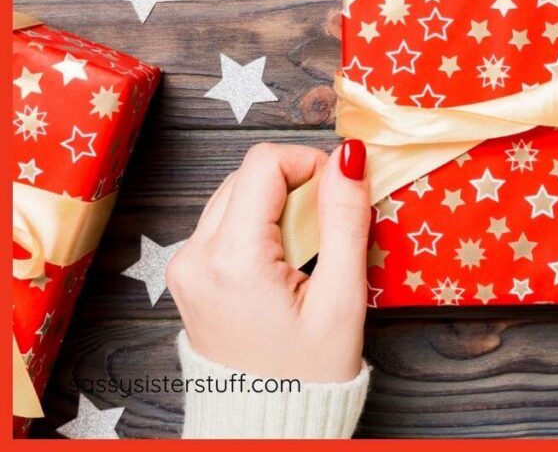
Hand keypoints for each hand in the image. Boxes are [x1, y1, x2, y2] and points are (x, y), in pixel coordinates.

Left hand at [167, 140, 369, 381]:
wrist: (265, 426)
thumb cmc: (308, 374)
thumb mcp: (342, 298)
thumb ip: (345, 219)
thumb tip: (349, 157)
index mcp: (231, 259)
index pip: (263, 162)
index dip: (308, 162)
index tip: (337, 192)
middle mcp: (194, 256)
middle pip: (248, 175)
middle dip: (294, 187)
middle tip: (327, 230)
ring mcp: (184, 266)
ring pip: (234, 195)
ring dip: (276, 206)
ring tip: (306, 252)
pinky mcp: (187, 275)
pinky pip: (224, 223)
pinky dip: (259, 227)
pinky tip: (283, 263)